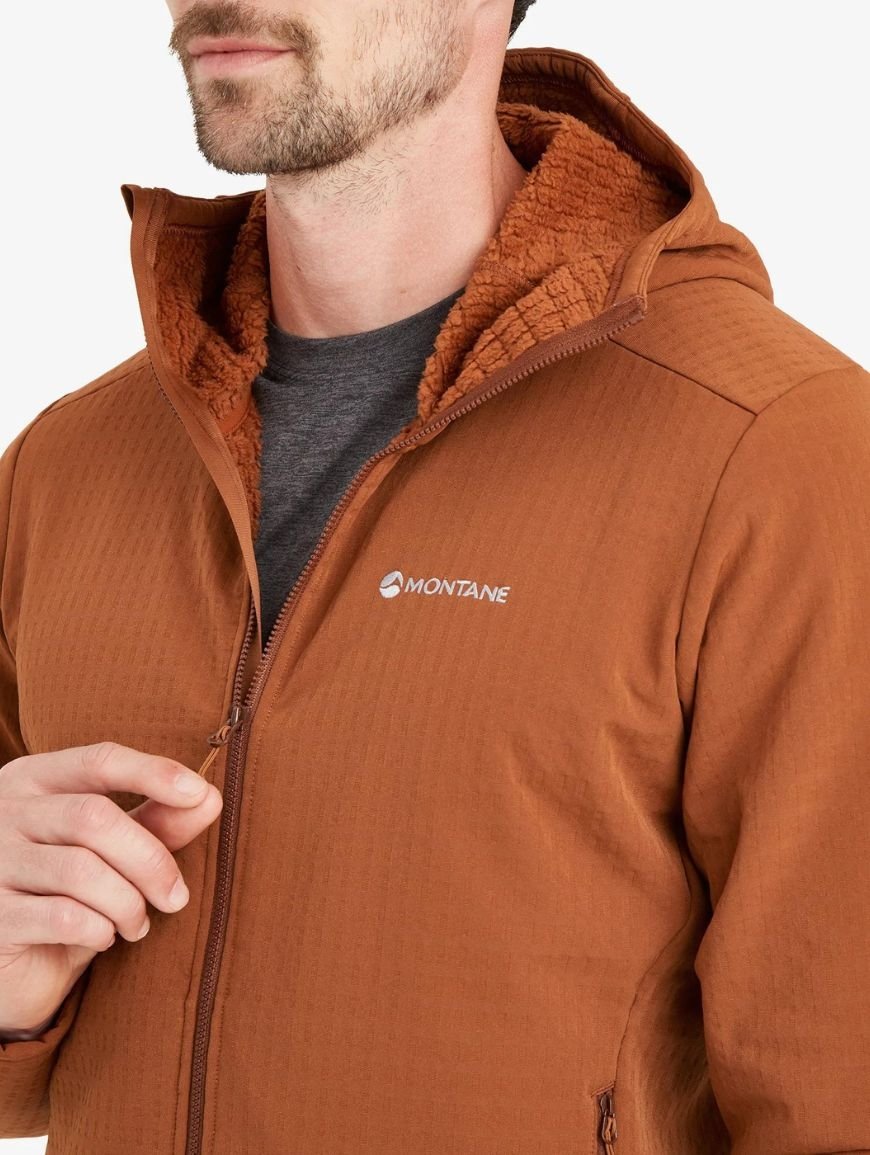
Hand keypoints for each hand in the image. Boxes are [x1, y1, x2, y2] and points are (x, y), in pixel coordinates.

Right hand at [0, 741, 221, 1034]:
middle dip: (150, 860)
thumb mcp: (108, 853)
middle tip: (175, 897)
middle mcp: (3, 811)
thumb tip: (210, 797)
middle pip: (94, 818)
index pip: (99, 761)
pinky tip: (103, 937)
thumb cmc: (62, 894)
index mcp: (34, 780)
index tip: (199, 793)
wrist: (7, 966)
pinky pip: (61, 916)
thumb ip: (155, 823)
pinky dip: (98, 929)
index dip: (154, 773)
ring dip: (127, 903)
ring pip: (80, 870)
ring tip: (137, 924)